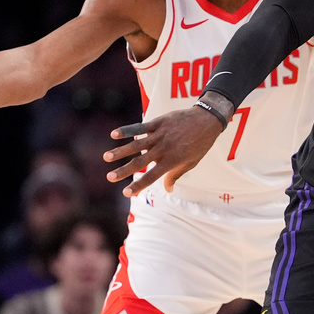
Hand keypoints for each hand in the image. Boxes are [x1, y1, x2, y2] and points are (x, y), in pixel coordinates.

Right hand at [105, 106, 222, 195]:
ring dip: (120, 151)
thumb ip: (176, 175)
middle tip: (109, 177)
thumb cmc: (200, 144)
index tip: (126, 193)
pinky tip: (114, 134)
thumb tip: (168, 189)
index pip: (152, 177)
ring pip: (136, 145)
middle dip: (123, 171)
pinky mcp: (158, 123)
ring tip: (107, 157)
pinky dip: (127, 130)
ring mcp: (160, 135)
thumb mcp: (191, 163)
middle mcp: (163, 149)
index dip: (138, 186)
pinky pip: (140, 127)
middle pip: (140, 162)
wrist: (206, 120)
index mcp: (172, 161)